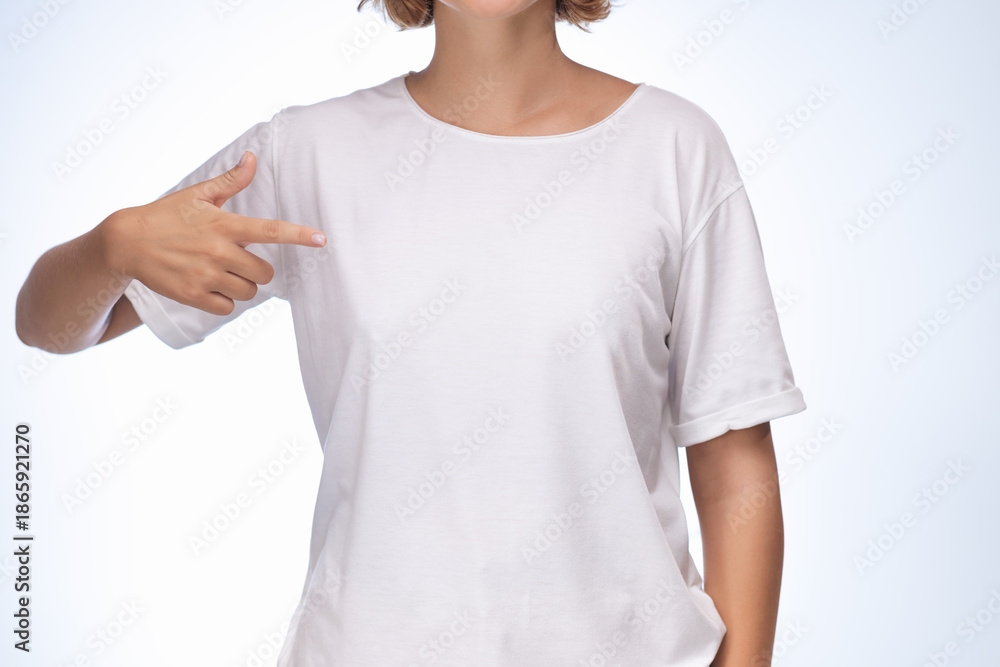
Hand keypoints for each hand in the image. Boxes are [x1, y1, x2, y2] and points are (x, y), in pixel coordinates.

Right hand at [105, 150, 324, 315]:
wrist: (126, 241)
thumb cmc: (167, 215)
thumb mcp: (198, 195)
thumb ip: (231, 181)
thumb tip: (252, 157)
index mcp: (224, 224)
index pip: (271, 230)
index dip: (298, 235)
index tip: (321, 239)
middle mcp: (219, 251)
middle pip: (265, 273)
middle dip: (257, 270)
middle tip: (237, 261)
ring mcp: (206, 275)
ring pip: (248, 292)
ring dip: (241, 286)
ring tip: (220, 272)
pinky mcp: (193, 295)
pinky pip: (228, 308)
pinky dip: (224, 301)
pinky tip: (210, 287)